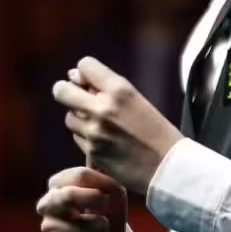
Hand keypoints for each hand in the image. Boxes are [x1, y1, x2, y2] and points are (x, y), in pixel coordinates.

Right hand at [37, 166, 127, 231]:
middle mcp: (48, 202)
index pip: (79, 176)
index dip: (98, 188)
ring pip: (81, 226)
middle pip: (69, 196)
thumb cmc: (109, 212)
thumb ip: (106, 184)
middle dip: (93, 204)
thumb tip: (98, 193)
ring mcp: (48, 225)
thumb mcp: (114, 193)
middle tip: (106, 213)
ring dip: (100, 231)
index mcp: (60, 182)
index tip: (106, 198)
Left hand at [52, 57, 185, 194]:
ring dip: (80, 119)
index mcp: (119, 89)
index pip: (84, 65)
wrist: (169, 166)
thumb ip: (106, 88)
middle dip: (66, 92)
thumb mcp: (136, 100)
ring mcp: (94, 131)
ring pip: (69, 117)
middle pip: (61, 90)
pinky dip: (87, 138)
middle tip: (76, 98)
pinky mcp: (91, 152)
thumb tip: (73, 75)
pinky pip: (77, 138)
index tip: (90, 83)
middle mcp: (103, 107)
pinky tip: (106, 142)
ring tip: (101, 125)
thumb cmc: (155, 131)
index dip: (85, 72)